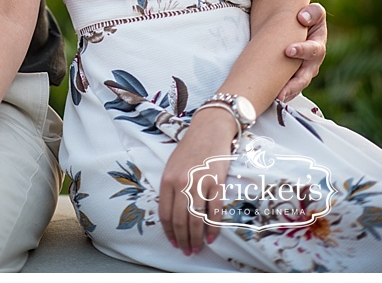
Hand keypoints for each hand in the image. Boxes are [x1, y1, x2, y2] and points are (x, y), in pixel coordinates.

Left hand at [159, 112, 234, 255]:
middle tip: (187, 251)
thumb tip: (172, 214)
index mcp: (166, 179)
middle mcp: (181, 182)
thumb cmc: (189, 149)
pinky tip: (211, 237)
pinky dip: (213, 227)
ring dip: (196, 238)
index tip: (173, 242)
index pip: (165, 213)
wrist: (208, 130)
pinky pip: (215, 210)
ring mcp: (199, 183)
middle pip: (180, 219)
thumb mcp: (172, 166)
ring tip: (197, 248)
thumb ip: (170, 188)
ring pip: (196, 219)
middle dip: (183, 239)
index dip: (169, 231)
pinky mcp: (216, 182)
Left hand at [278, 2, 326, 102]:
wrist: (295, 27)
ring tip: (277, 98)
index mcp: (317, 44)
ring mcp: (303, 72)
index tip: (288, 50)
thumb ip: (312, 12)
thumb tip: (302, 17)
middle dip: (295, 83)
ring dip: (288, 92)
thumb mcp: (312, 12)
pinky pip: (289, 88)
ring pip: (297, 85)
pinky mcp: (293, 77)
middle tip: (282, 90)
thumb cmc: (304, 19)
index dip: (302, 50)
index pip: (314, 50)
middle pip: (306, 75)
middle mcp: (312, 62)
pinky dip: (282, 93)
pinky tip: (271, 98)